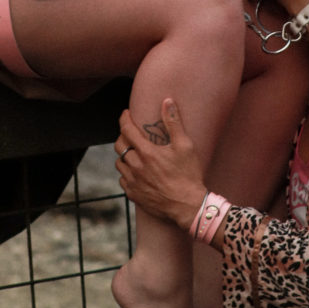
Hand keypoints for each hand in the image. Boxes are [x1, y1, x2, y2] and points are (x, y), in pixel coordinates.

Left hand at [115, 99, 206, 230]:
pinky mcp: (134, 195)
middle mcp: (136, 167)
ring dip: (124, 156)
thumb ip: (174, 122)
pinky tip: (136, 172)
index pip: (127, 130)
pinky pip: (123, 180)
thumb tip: (167, 101)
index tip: (125, 114)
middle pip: (119, 146)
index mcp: (147, 152)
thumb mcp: (185, 145)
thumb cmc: (188, 174)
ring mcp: (133, 182)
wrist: (188, 206)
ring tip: (133, 153)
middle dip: (122, 136)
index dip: (124, 119)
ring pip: (119, 163)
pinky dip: (126, 173)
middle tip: (130, 133)